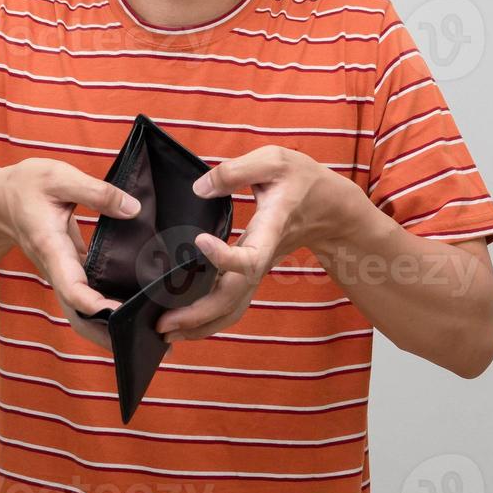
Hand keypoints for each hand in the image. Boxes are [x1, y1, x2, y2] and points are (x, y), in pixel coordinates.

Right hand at [0, 158, 140, 351]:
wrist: (0, 200)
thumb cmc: (28, 187)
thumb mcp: (60, 177)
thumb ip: (97, 193)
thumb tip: (133, 209)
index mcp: (51, 248)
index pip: (71, 286)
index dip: (93, 305)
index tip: (117, 315)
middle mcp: (56, 268)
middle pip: (78, 315)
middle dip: (105, 335)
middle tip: (142, 344)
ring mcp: (62, 273)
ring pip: (82, 312)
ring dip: (108, 328)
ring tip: (145, 336)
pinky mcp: (70, 270)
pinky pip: (87, 297)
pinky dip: (106, 309)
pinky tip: (134, 308)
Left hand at [155, 145, 356, 343]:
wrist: (329, 207)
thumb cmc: (300, 179)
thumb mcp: (274, 159)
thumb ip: (236, 171)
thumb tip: (199, 189)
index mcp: (270, 229)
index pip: (251, 256)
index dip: (225, 257)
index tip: (199, 241)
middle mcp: (264, 258)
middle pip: (235, 297)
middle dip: (200, 314)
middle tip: (162, 323)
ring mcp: (258, 270)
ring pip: (233, 309)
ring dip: (201, 326)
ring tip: (166, 333)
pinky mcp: (252, 274)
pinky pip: (232, 304)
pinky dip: (208, 319)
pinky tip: (183, 324)